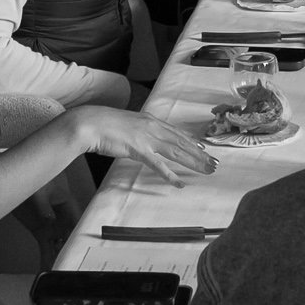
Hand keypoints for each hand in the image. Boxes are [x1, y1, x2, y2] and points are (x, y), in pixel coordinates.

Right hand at [67, 105, 217, 186]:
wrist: (90, 123)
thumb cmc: (105, 124)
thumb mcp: (128, 124)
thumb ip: (140, 131)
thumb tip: (145, 139)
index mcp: (151, 121)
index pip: (177, 133)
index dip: (193, 141)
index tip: (205, 149)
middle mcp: (153, 127)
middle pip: (182, 143)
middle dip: (200, 154)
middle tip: (214, 163)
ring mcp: (147, 138)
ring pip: (176, 152)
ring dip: (193, 162)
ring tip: (206, 171)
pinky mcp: (138, 149)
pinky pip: (158, 165)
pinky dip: (170, 175)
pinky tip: (179, 183)